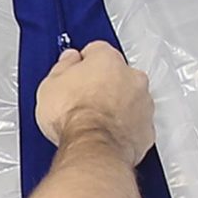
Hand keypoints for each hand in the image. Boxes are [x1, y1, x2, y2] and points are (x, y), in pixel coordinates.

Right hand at [36, 41, 154, 167]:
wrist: (92, 147)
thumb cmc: (74, 116)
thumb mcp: (50, 85)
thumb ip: (63, 67)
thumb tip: (68, 61)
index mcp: (107, 60)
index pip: (96, 50)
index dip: (82, 63)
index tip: (75, 72)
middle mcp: (132, 77)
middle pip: (119, 73)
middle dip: (105, 84)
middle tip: (85, 99)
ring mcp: (143, 103)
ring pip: (132, 98)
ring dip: (118, 105)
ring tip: (96, 120)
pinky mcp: (147, 129)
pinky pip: (138, 123)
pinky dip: (126, 127)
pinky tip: (108, 135)